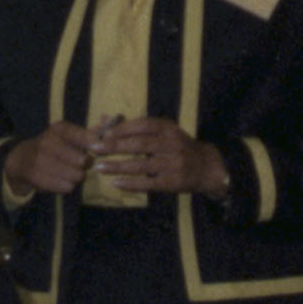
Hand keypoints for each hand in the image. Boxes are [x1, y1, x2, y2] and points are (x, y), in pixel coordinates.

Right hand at [6, 124, 96, 202]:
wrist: (20, 160)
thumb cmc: (52, 148)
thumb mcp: (67, 137)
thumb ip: (89, 133)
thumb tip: (110, 121)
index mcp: (59, 129)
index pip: (85, 136)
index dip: (95, 145)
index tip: (97, 151)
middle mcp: (48, 141)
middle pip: (82, 160)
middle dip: (84, 167)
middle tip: (80, 167)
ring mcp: (38, 158)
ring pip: (74, 175)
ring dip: (75, 178)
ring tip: (70, 176)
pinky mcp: (33, 174)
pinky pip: (63, 186)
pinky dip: (65, 187)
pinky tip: (61, 182)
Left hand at [84, 120, 212, 201]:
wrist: (208, 167)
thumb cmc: (178, 147)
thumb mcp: (164, 133)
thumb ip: (137, 128)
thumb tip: (103, 120)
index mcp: (169, 129)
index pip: (143, 125)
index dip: (122, 129)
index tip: (103, 134)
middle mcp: (172, 144)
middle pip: (139, 144)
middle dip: (115, 147)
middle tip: (94, 149)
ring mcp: (174, 164)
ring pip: (142, 165)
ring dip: (118, 166)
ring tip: (99, 167)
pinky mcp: (174, 182)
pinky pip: (149, 183)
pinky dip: (131, 184)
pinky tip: (116, 183)